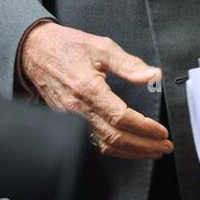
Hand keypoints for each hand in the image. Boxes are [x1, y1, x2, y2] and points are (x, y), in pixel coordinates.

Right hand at [20, 20, 172, 159]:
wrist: (34, 52)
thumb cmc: (65, 47)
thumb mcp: (101, 47)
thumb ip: (129, 64)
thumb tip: (153, 75)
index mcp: (89, 89)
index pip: (121, 117)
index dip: (144, 128)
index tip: (161, 131)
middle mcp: (78, 108)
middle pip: (115, 138)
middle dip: (143, 146)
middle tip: (164, 146)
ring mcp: (72, 118)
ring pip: (104, 145)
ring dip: (131, 152)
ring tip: (152, 150)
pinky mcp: (68, 122)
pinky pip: (93, 142)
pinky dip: (114, 149)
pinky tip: (128, 147)